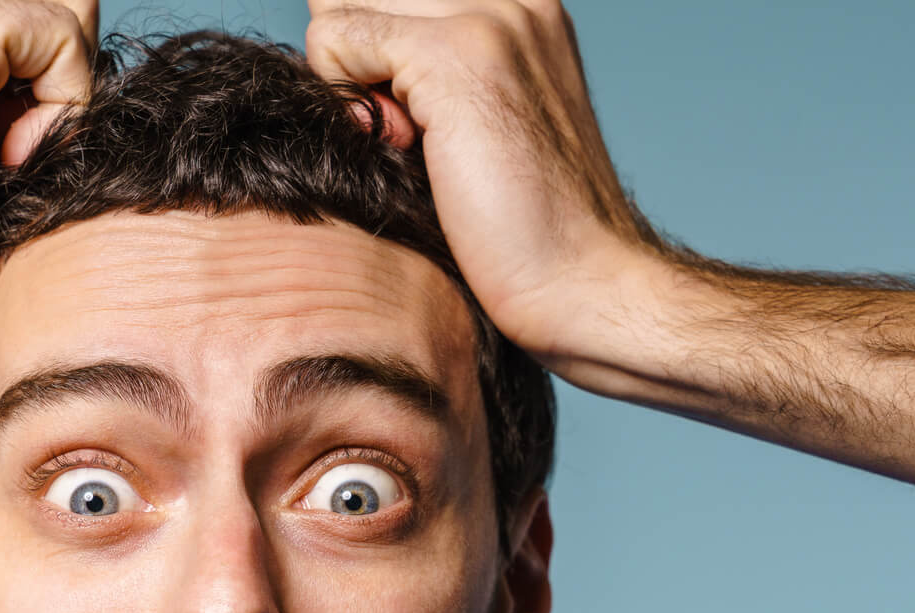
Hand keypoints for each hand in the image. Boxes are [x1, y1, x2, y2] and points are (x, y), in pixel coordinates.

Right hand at [0, 0, 97, 366]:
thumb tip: (82, 36)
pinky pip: (66, 42)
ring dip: (61, 96)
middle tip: (0, 147)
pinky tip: (2, 157)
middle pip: (59, 1)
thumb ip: (17, 70)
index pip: (33, 6)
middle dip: (62, 77)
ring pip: (68, 14)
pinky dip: (61, 111)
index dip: (51, 74)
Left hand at [305, 0, 659, 364]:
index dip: (374, 59)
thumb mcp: (476, 131)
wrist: (580, 283)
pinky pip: (334, 36)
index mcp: (522, 11)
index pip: (396, 0)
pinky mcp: (455, 54)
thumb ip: (424, 80)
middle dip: (357, 63)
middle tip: (408, 138)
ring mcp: (488, 17)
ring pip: (343, 6)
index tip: (414, 124)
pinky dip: (344, 99)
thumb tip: (337, 46)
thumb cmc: (523, 235)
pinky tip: (399, 146)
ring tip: (408, 143)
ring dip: (350, 80)